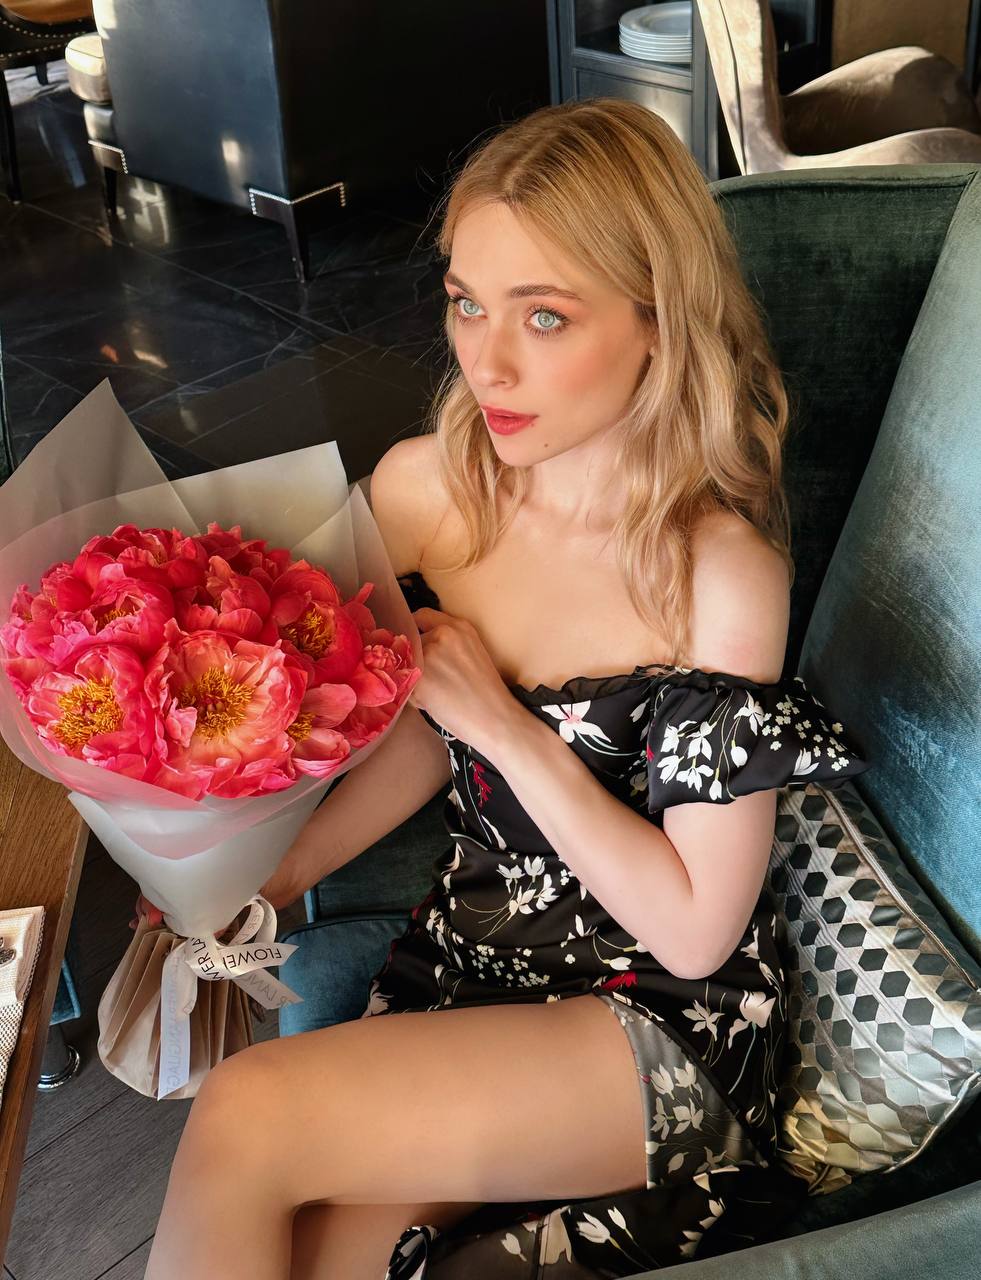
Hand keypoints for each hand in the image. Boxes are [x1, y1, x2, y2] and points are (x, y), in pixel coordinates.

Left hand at [407, 607, 519, 756]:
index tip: (413, 643)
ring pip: (406, 663)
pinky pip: (404, 683)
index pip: (421, 616)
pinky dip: (413, 695)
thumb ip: (447, 644)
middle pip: (410, 642)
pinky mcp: (419, 677)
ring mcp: (429, 654)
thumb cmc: (488, 694)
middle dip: (414, 659)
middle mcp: (442, 634)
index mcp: (459, 626)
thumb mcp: (472, 653)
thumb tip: (419, 649)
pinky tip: (433, 702)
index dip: (414, 631)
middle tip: (431, 679)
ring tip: (435, 693)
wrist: (495, 718)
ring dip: (413, 678)